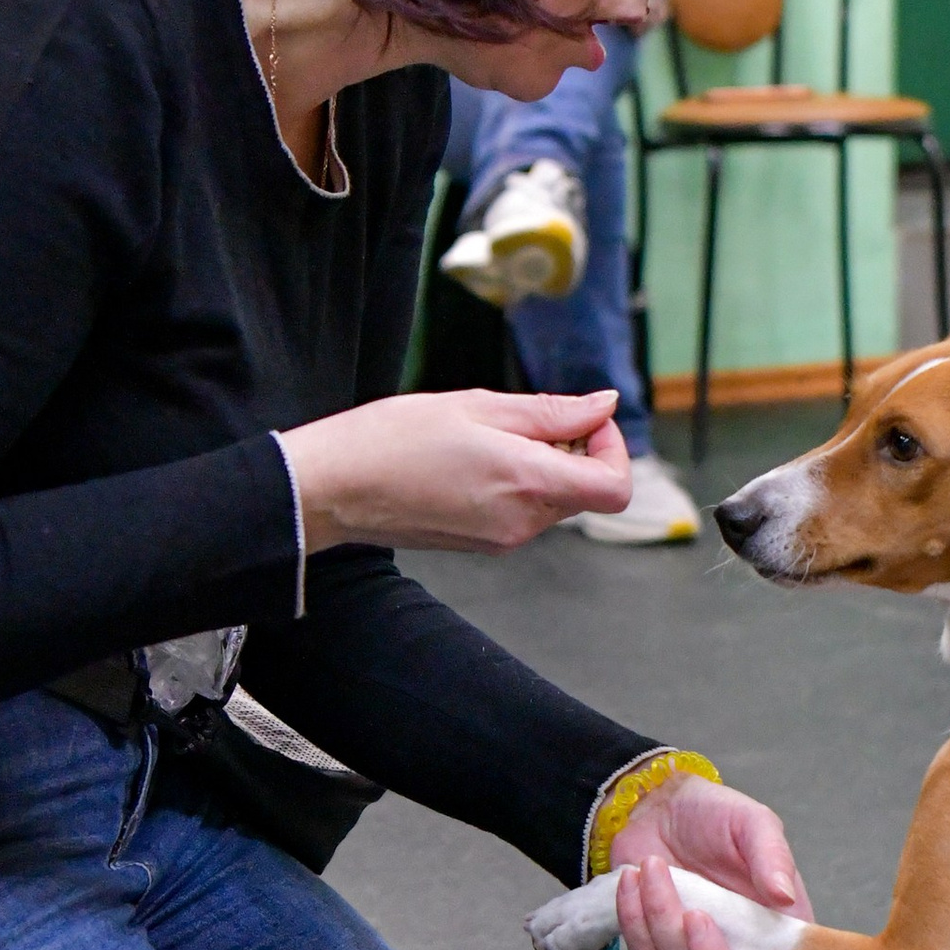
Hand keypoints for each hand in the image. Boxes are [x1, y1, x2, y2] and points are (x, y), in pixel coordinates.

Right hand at [281, 387, 631, 554]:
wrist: (334, 487)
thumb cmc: (394, 439)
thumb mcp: (478, 405)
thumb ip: (551, 411)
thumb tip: (605, 406)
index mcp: (528, 483)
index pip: (614, 486)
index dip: (612, 447)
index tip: (582, 420)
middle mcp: (523, 522)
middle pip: (586, 490)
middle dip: (573, 450)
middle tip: (523, 419)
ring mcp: (504, 539)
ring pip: (554, 499)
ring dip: (541, 465)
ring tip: (486, 437)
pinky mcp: (484, 544)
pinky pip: (524, 511)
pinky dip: (517, 483)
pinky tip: (472, 460)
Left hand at [611, 774, 824, 949]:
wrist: (660, 805)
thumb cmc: (717, 816)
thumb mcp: (753, 823)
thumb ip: (771, 856)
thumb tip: (784, 895)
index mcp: (780, 929)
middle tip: (698, 916)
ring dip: (663, 918)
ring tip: (656, 867)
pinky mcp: (657, 946)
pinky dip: (634, 917)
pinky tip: (635, 879)